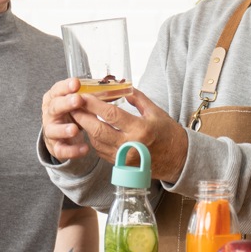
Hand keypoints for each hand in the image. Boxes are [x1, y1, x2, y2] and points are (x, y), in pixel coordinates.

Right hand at [41, 78, 91, 161]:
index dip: (66, 87)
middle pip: (54, 107)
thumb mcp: (77, 103)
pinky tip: (84, 148)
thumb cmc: (72, 113)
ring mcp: (51, 131)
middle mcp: (50, 113)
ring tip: (74, 129)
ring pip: (53, 130)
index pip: (57, 90)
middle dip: (66, 104)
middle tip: (77, 100)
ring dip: (63, 129)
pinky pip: (62, 149)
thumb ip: (87, 96)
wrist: (60, 134)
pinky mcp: (56, 147)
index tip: (76, 83)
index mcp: (54, 98)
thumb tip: (108, 89)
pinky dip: (72, 150)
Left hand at [69, 89, 188, 181]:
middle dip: (82, 116)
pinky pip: (101, 151)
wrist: (178, 158)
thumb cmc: (168, 133)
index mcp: (140, 129)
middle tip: (72, 105)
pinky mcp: (121, 165)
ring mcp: (124, 158)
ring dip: (85, 128)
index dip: (94, 104)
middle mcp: (130, 145)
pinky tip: (91, 129)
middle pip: (98, 130)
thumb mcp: (155, 111)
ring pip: (96, 142)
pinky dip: (94, 139)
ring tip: (78, 115)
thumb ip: (137, 98)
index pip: (111, 114)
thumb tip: (120, 86)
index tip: (83, 95)